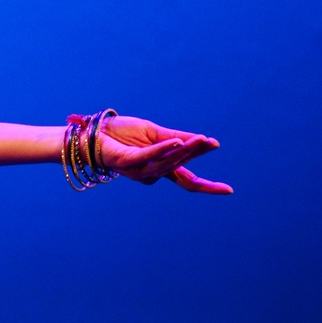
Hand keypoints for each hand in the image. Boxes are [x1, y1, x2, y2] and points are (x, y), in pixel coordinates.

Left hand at [94, 115, 231, 193]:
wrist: (93, 131)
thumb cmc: (122, 134)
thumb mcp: (154, 133)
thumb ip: (177, 137)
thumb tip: (205, 140)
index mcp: (159, 168)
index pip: (188, 180)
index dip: (207, 186)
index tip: (229, 191)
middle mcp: (150, 174)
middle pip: (180, 167)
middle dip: (196, 154)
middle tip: (211, 142)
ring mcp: (137, 170)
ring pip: (167, 163)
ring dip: (184, 150)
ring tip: (200, 139)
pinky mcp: (126, 161)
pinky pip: (148, 157)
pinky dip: (163, 149)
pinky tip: (176, 142)